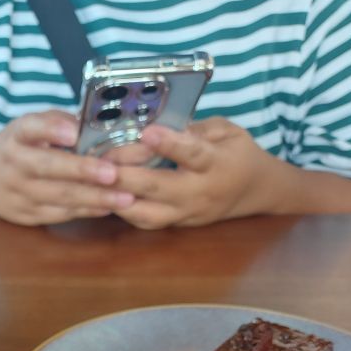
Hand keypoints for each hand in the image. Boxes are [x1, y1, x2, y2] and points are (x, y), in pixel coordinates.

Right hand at [0, 111, 134, 225]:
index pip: (31, 128)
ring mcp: (18, 193)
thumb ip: (59, 123)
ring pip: (59, 196)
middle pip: (49, 168)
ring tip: (124, 197)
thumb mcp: (31, 127)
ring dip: (94, 197)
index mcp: (16, 135)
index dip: (52, 129)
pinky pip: (60, 214)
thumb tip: (94, 126)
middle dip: (83, 171)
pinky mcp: (27, 215)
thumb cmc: (21, 148)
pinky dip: (86, 211)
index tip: (74, 133)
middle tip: (113, 173)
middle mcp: (13, 164)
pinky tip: (108, 207)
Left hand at [109, 117, 281, 227]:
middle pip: (159, 188)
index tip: (147, 131)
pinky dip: (124, 212)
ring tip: (96, 184)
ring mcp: (187, 213)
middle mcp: (200, 193)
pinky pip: (147, 223)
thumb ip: (194, 129)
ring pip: (148, 214)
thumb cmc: (237, 152)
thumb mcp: (226, 130)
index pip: (192, 153)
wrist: (255, 191)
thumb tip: (158, 125)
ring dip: (119, 200)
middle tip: (100, 164)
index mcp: (217, 164)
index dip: (169, 143)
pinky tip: (105, 196)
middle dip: (127, 176)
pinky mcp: (178, 225)